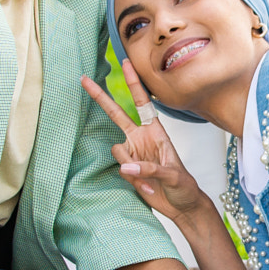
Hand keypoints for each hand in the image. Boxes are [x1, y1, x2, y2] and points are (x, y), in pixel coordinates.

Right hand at [80, 69, 210, 224]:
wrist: (181, 206)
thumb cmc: (184, 186)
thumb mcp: (173, 175)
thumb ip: (150, 168)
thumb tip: (125, 166)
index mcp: (156, 131)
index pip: (142, 102)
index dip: (134, 83)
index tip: (126, 63)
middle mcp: (141, 138)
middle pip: (116, 113)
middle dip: (100, 96)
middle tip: (84, 79)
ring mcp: (133, 153)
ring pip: (117, 150)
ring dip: (132, 167)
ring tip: (151, 181)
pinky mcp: (127, 169)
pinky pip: (120, 168)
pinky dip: (134, 180)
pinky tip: (148, 188)